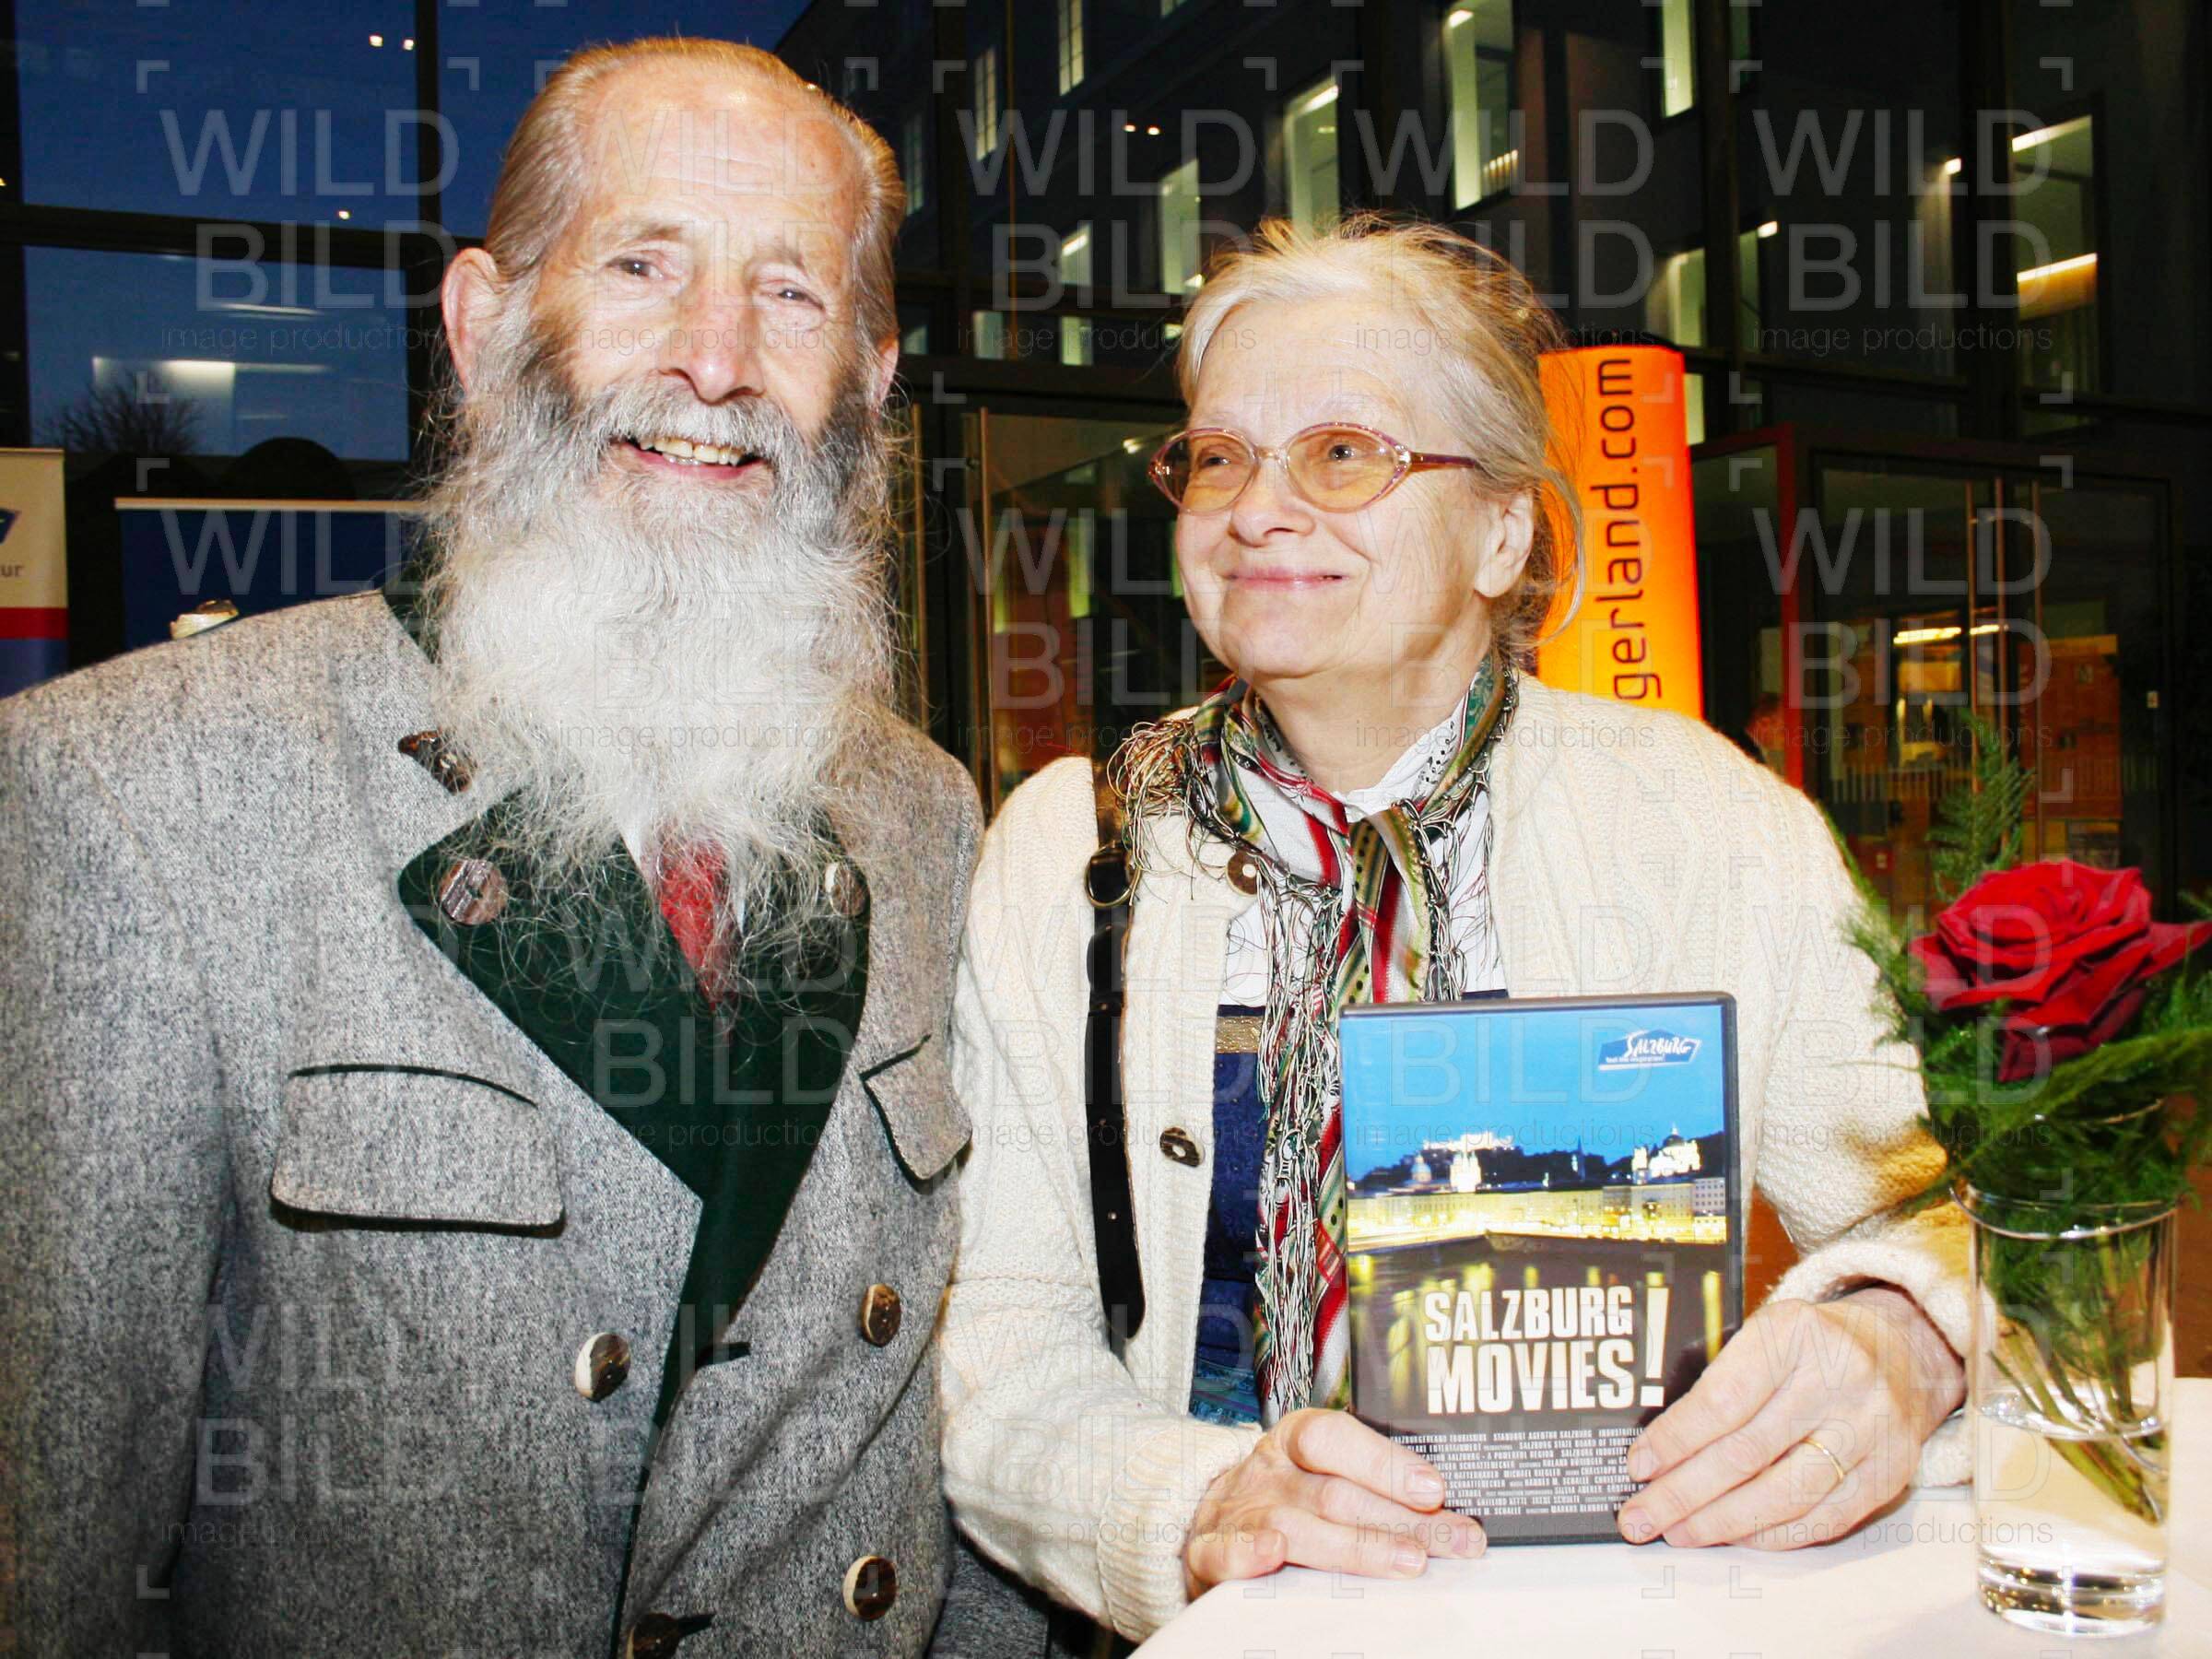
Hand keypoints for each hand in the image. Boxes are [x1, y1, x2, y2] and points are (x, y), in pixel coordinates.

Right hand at [1183, 1409, 1485, 1597]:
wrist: (1211, 1518)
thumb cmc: (1284, 1495)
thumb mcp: (1320, 1472)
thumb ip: (1371, 1484)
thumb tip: (1444, 1508)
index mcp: (1295, 1441)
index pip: (1335, 1438)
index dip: (1383, 1461)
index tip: (1433, 1489)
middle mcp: (1269, 1472)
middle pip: (1334, 1493)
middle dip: (1400, 1520)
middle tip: (1453, 1540)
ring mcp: (1239, 1512)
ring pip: (1296, 1525)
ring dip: (1355, 1546)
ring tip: (1406, 1561)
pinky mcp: (1209, 1551)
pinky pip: (1223, 1550)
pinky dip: (1247, 1552)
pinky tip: (1273, 1552)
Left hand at [1616, 1287, 1964, 1550]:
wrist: (1904, 1350)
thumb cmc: (1811, 1346)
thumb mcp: (1766, 1332)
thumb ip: (1721, 1379)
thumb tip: (1659, 1450)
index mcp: (1793, 1333)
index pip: (1723, 1399)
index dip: (1675, 1440)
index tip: (1638, 1466)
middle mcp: (1838, 1380)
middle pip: (1747, 1453)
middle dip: (1684, 1493)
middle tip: (1640, 1516)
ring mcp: (1869, 1430)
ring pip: (1784, 1494)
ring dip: (1721, 1523)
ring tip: (1678, 1532)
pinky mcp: (1889, 1472)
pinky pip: (1822, 1518)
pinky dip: (1771, 1534)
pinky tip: (1733, 1536)